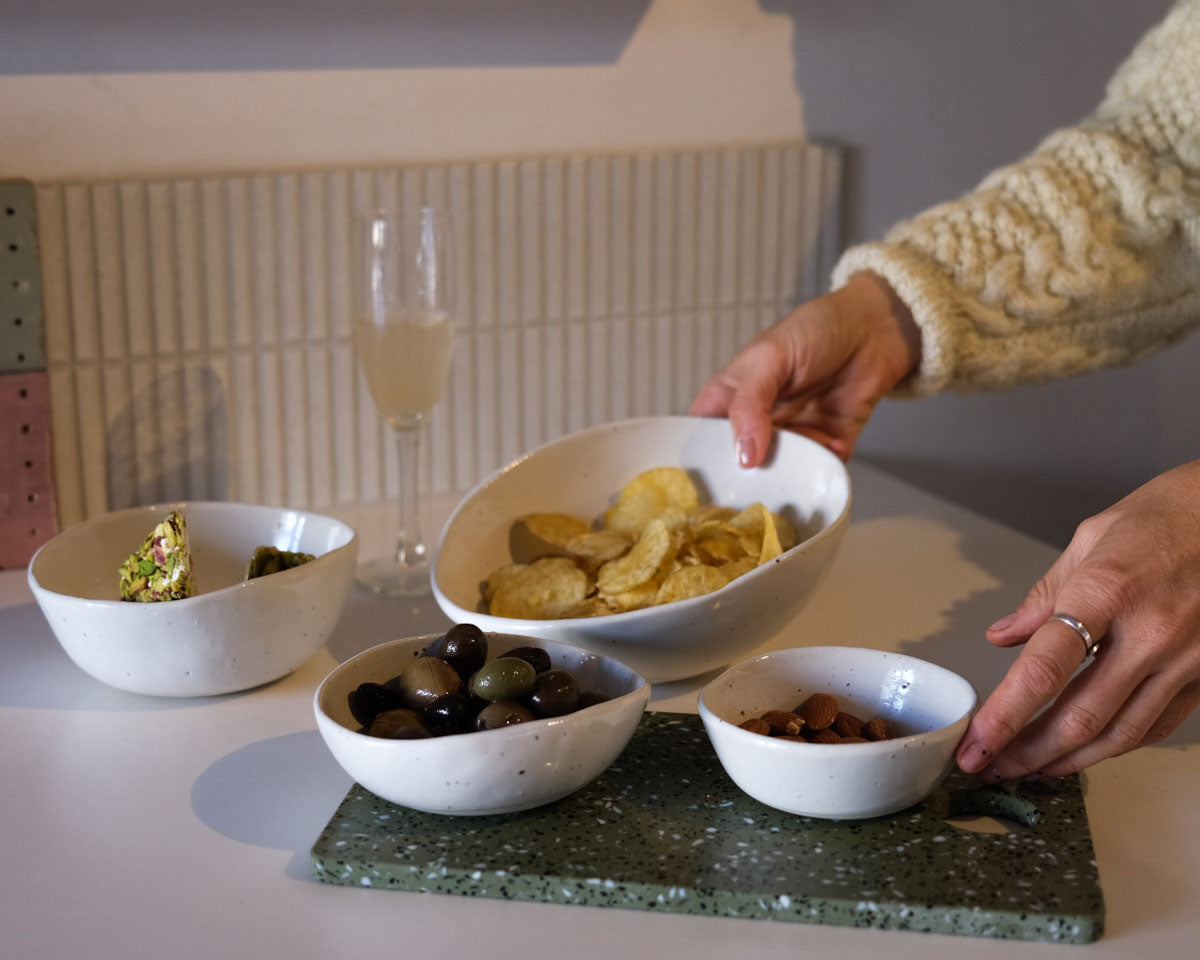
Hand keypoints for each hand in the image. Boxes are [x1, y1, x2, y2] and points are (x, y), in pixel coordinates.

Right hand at [689, 270, 920, 463]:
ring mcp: (793, 435)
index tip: (702, 481)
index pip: (701, 436)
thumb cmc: (815, 329)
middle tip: (754, 484)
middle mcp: (759, 422)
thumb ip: (749, 404)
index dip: (699, 459)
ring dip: (794, 465)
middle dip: (747, 476)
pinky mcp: (828, 444)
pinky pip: (820, 469)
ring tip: (809, 443)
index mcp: (731, 397)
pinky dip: (826, 462)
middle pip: (739, 464)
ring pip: (781, 471)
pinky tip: (834, 440)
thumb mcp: (768, 357)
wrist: (875, 327)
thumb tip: (743, 455)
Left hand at [957, 460, 1199, 779]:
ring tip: (1028, 769)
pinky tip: (1084, 751)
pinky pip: (1155, 726)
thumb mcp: (1090, 539)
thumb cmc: (1163, 518)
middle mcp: (1150, 633)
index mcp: (1107, 591)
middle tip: (990, 767)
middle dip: (1028, 752)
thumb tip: (1003, 636)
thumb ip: (1043, 595)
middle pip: (1080, 716)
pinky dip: (1114, 746)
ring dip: (1067, 760)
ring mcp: (1185, 660)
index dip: (1006, 713)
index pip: (1045, 668)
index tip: (976, 742)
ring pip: (1119, 735)